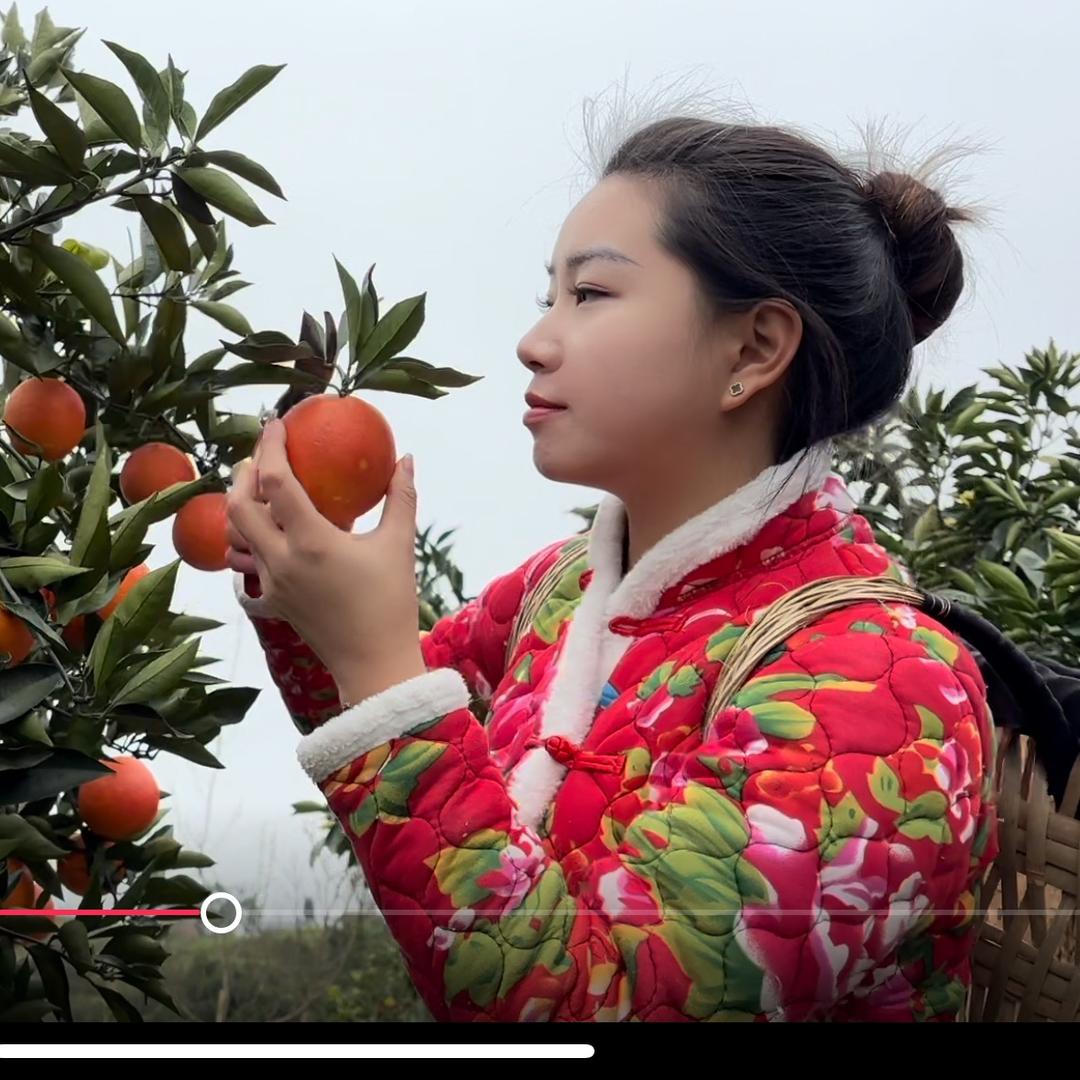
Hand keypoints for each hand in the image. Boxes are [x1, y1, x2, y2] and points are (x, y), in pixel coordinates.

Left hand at [226, 418, 422, 684]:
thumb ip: (400, 497)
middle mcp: (282, 560)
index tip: (275, 424)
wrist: (375, 665)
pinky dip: (248, 554)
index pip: (275, 481)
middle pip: (238, 506)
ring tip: (259, 495)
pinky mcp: (274, 605)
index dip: (270, 447)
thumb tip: (405, 458)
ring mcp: (273, 585)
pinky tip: (263, 547)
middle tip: (260, 458)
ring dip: (241, 511)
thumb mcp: (399, 545)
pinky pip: (247, 575)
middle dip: (242, 475)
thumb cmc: (391, 604)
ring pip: (236, 539)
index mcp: (311, 541)